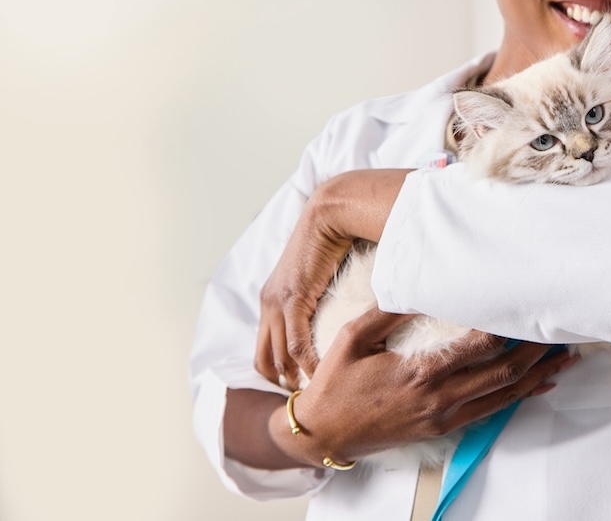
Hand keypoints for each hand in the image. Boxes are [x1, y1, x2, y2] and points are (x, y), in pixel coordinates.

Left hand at [255, 169, 410, 387]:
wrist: (333, 211)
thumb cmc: (337, 238)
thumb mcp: (324, 274)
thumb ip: (325, 296)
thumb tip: (343, 313)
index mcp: (273, 297)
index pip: (267, 346)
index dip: (279, 371)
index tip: (300, 390)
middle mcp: (269, 302)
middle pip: (264, 358)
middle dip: (282, 383)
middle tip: (306, 401)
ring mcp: (277, 301)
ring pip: (278, 355)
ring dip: (295, 379)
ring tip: (316, 396)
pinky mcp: (292, 298)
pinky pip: (297, 343)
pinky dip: (307, 363)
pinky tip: (322, 375)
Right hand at [287, 308, 576, 464]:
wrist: (322, 434)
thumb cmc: (335, 385)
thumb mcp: (352, 339)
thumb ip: (387, 312)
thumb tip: (415, 285)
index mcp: (420, 373)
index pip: (477, 345)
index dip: (506, 325)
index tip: (525, 303)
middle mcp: (439, 398)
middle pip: (503, 371)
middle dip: (536, 349)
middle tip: (560, 327)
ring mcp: (444, 416)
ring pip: (504, 394)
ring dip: (537, 375)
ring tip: (565, 356)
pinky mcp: (443, 427)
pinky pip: (491, 411)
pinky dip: (519, 396)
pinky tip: (538, 385)